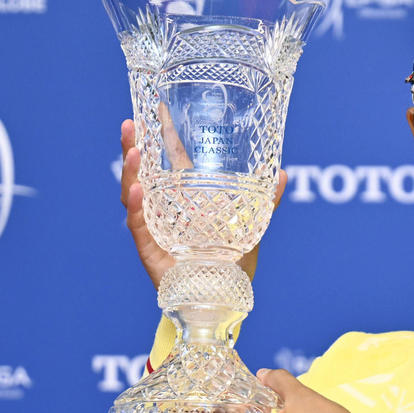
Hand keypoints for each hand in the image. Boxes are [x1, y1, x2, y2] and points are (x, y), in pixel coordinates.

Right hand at [119, 119, 286, 288]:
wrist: (223, 302)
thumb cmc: (232, 267)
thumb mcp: (250, 229)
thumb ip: (264, 203)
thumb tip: (284, 172)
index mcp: (185, 201)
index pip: (168, 163)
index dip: (160, 139)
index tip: (153, 110)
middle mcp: (165, 211)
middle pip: (143, 173)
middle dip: (133, 148)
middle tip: (130, 122)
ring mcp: (155, 229)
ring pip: (134, 195)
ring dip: (131, 172)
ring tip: (133, 151)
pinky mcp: (150, 250)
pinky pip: (138, 226)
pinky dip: (136, 207)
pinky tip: (137, 190)